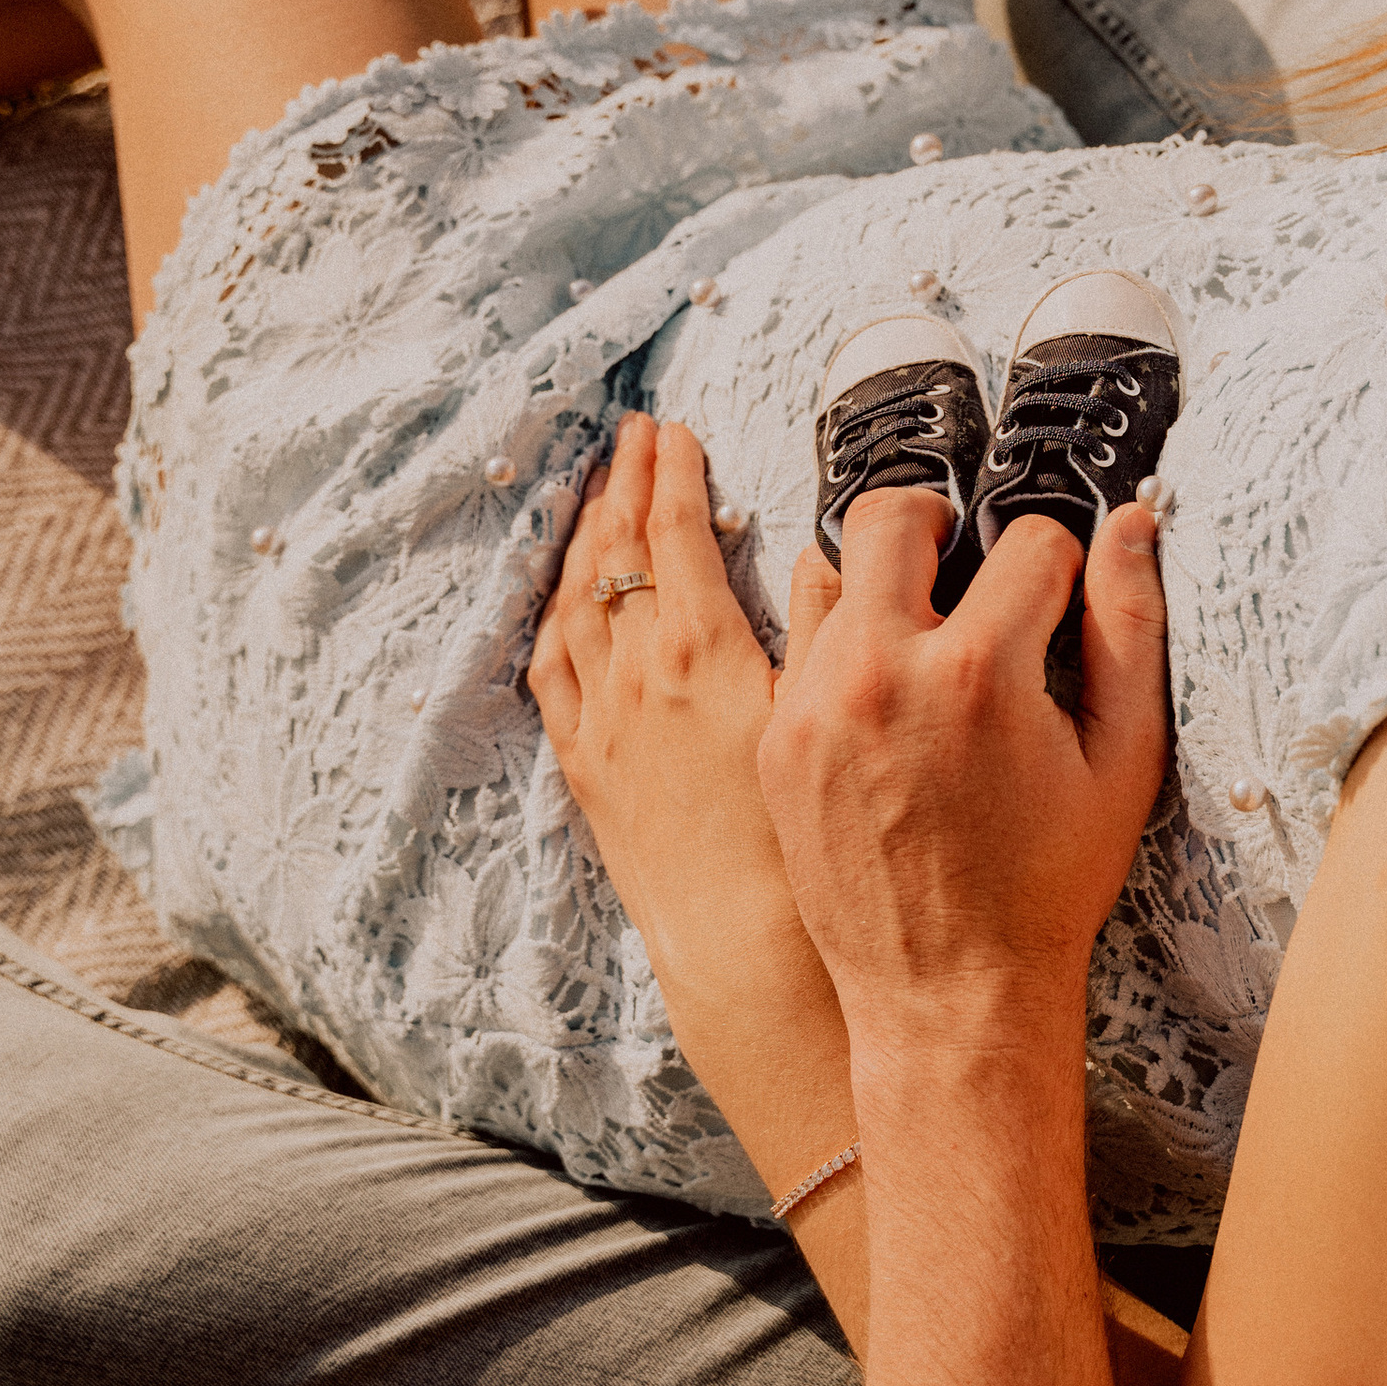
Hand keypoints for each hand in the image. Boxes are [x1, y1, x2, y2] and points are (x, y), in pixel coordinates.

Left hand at [528, 412, 802, 1060]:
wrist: (751, 955)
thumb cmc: (813, 847)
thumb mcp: (836, 716)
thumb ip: (831, 623)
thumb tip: (817, 553)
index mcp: (703, 651)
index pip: (673, 533)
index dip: (671, 473)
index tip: (672, 430)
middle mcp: (636, 677)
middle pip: (613, 553)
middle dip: (621, 485)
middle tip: (627, 436)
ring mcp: (603, 725)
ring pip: (571, 605)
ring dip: (580, 540)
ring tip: (594, 498)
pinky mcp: (589, 774)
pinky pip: (550, 675)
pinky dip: (551, 622)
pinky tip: (558, 608)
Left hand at [760, 491, 1168, 1054]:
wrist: (949, 993)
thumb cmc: (1045, 886)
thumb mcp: (1123, 760)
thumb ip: (1129, 628)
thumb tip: (1128, 524)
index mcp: (980, 672)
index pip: (1026, 540)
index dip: (1058, 561)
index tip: (1056, 598)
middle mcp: (882, 673)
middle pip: (892, 513)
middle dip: (943, 524)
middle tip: (967, 569)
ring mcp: (814, 706)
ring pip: (830, 570)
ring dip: (883, 585)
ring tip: (923, 638)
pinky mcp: (776, 740)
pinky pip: (796, 645)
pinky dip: (842, 648)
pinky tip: (883, 698)